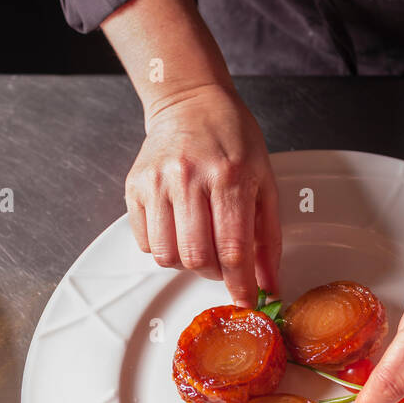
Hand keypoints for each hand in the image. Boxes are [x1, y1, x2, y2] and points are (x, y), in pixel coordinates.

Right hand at [124, 82, 280, 306]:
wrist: (191, 102)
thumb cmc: (233, 137)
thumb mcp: (264, 179)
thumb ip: (268, 235)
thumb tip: (269, 283)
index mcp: (229, 176)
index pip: (233, 248)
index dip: (240, 284)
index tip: (245, 300)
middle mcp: (189, 178)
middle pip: (198, 258)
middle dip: (215, 272)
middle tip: (224, 261)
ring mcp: (157, 182)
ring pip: (167, 256)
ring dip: (187, 261)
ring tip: (200, 241)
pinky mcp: (134, 186)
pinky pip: (145, 241)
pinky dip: (163, 246)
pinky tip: (179, 227)